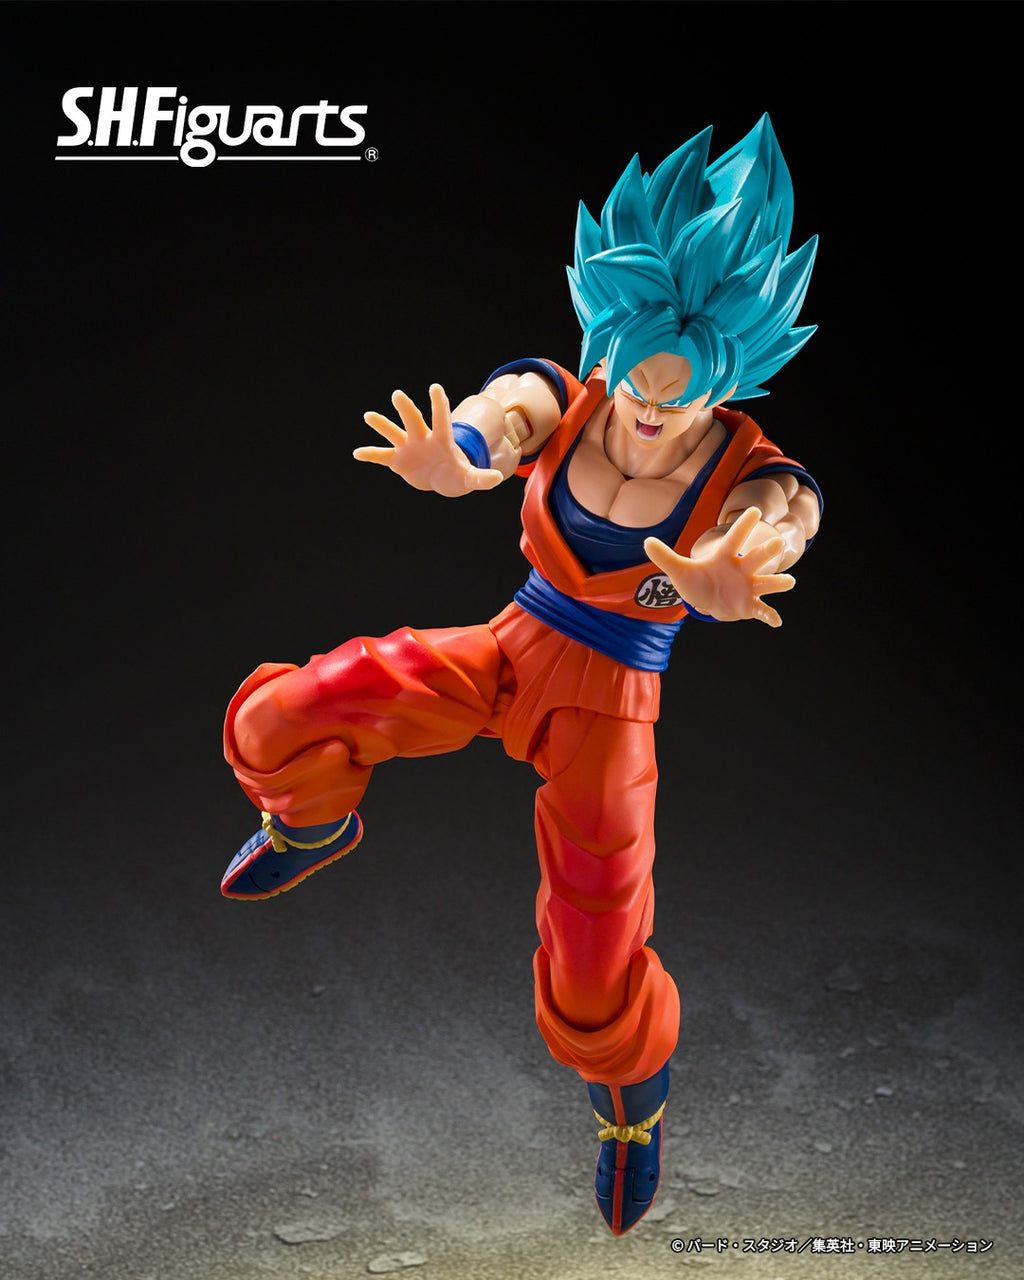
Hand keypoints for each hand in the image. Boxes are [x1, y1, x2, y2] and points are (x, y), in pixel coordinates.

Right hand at [355, 383, 503, 496]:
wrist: (441, 478)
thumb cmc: (457, 474)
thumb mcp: (470, 478)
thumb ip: (481, 478)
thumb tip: (498, 479)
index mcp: (441, 439)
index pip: (441, 419)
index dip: (439, 404)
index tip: (435, 388)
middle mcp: (423, 438)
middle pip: (414, 420)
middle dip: (406, 409)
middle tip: (398, 395)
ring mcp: (408, 447)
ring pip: (393, 433)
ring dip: (382, 425)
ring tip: (369, 416)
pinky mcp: (397, 460)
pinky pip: (381, 456)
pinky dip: (370, 455)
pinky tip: (357, 453)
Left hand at [643, 506, 795, 627]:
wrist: (708, 602)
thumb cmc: (697, 582)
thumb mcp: (679, 570)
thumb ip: (665, 556)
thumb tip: (646, 541)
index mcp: (725, 557)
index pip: (734, 539)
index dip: (743, 525)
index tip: (754, 510)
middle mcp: (741, 570)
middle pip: (756, 558)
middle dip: (766, 551)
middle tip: (777, 542)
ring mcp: (748, 588)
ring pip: (766, 583)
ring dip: (778, 583)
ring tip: (789, 582)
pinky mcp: (749, 606)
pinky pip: (762, 610)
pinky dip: (769, 616)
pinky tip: (776, 622)